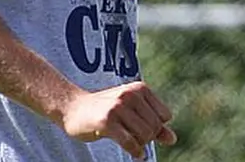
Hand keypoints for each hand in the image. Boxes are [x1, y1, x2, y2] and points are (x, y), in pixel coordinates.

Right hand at [60, 81, 176, 159]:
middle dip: (148, 138)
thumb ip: (153, 123)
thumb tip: (173, 139)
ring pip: (145, 135)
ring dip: (141, 144)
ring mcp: (119, 107)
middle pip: (156, 126)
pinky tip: (136, 155)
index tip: (143, 131)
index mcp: (140, 89)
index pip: (164, 116)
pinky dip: (135, 151)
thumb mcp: (132, 112)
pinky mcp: (107, 121)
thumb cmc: (104, 110)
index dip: (157, 127)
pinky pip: (130, 142)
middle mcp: (131, 95)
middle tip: (134, 139)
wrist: (71, 108)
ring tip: (132, 143)